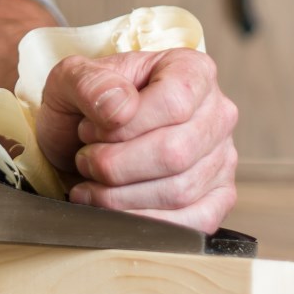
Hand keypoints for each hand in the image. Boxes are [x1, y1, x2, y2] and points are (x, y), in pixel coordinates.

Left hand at [34, 49, 237, 231]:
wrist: (80, 139)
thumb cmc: (85, 106)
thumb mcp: (70, 80)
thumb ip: (89, 83)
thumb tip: (120, 109)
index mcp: (191, 71)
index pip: (174, 102)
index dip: (125, 126)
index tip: (90, 129)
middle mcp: (217, 113)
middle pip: (175, 153)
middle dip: (115, 165)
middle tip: (86, 160)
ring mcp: (223, 158)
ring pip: (179, 192)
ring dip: (121, 196)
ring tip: (92, 182)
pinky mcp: (218, 198)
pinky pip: (194, 223)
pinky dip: (144, 223)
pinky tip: (112, 211)